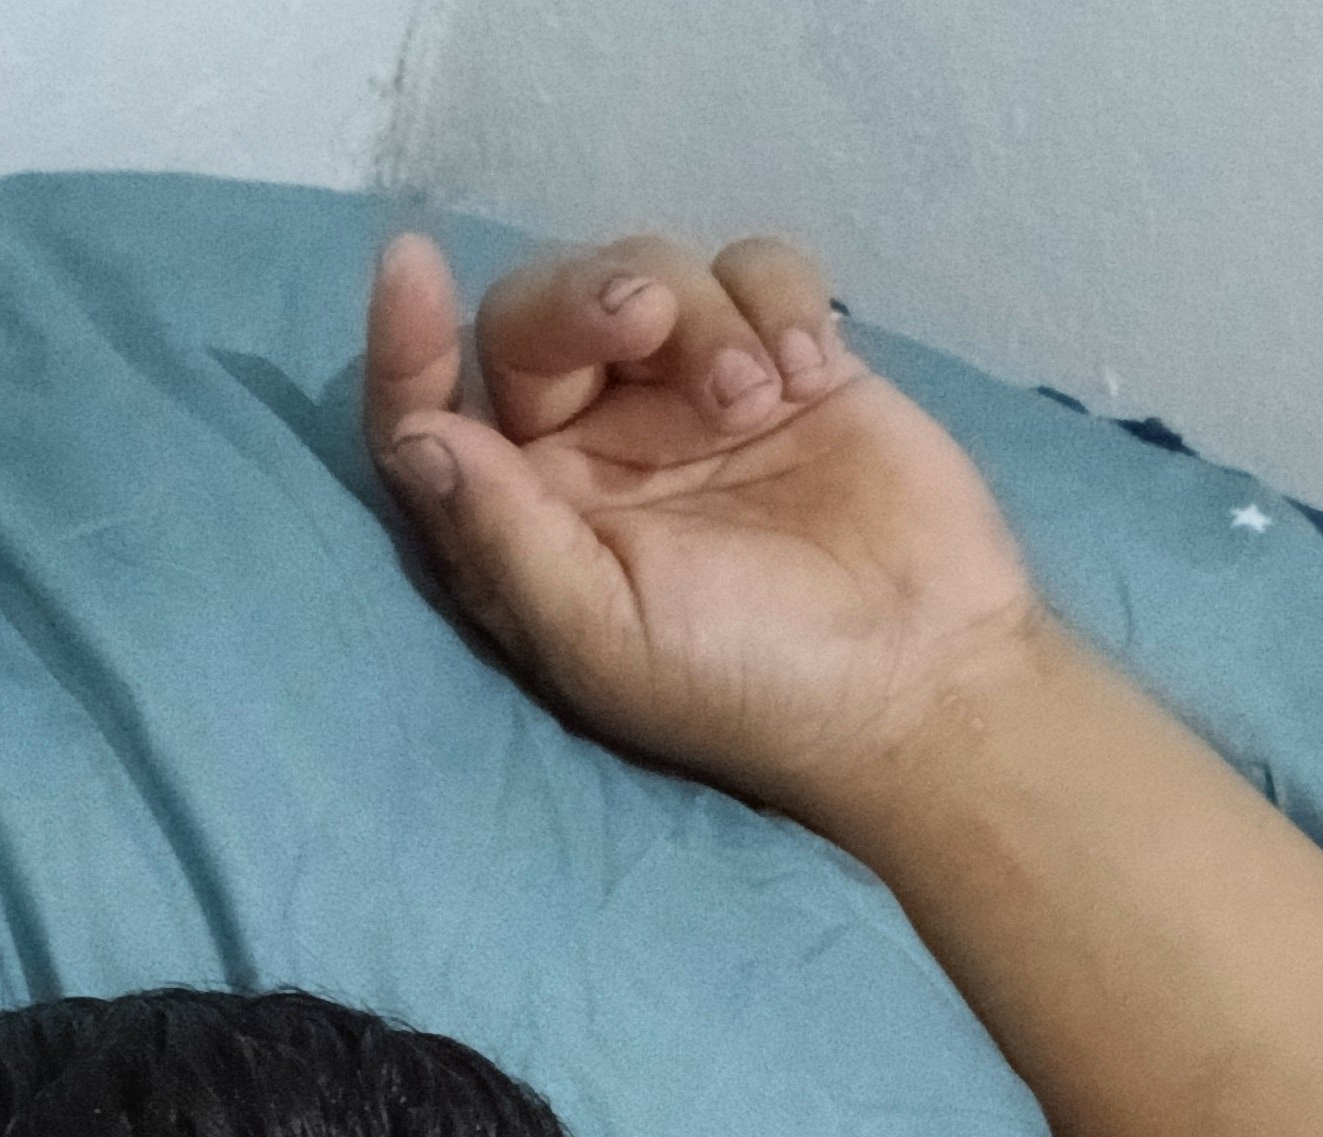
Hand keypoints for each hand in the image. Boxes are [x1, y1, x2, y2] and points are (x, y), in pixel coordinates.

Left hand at [363, 228, 1049, 824]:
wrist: (915, 677)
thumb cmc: (742, 683)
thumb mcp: (599, 633)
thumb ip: (501, 535)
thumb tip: (417, 437)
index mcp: (524, 523)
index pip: (430, 414)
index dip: (407, 343)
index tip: (413, 270)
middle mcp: (590, 452)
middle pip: (538, 315)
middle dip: (585, 294)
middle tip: (647, 318)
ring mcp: (688, 401)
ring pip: (648, 273)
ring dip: (701, 313)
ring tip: (758, 401)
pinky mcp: (783, 362)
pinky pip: (753, 268)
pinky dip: (777, 298)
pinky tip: (812, 373)